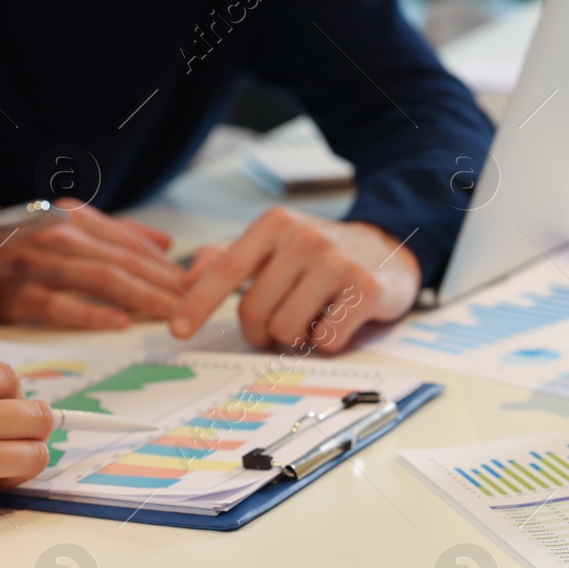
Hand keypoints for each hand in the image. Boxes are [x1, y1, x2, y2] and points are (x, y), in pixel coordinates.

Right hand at [0, 205, 183, 328]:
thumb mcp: (62, 228)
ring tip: (173, 313)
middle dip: (166, 285)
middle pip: (123, 262)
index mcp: (70, 217)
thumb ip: (116, 234)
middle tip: (200, 304)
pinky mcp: (13, 294)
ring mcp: (34, 264)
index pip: (131, 244)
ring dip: (141, 297)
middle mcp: (55, 235)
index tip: (202, 284)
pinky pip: (56, 305)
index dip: (168, 266)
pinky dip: (89, 313)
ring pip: (99, 280)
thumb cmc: (13, 245)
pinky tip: (119, 323)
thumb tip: (165, 244)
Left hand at [170, 209, 419, 351]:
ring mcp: (338, 262)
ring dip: (295, 339)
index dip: (198, 304)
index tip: (179, 331)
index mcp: (275, 225)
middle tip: (275, 331)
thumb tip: (185, 277)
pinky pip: (326, 340)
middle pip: (255, 312)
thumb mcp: (275, 245)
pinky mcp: (366, 289)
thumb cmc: (323, 256)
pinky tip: (338, 322)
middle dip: (259, 333)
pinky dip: (327, 342)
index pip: (225, 269)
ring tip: (312, 320)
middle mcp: (304, 238)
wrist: (389, 251)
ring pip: (287, 330)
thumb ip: (228, 257)